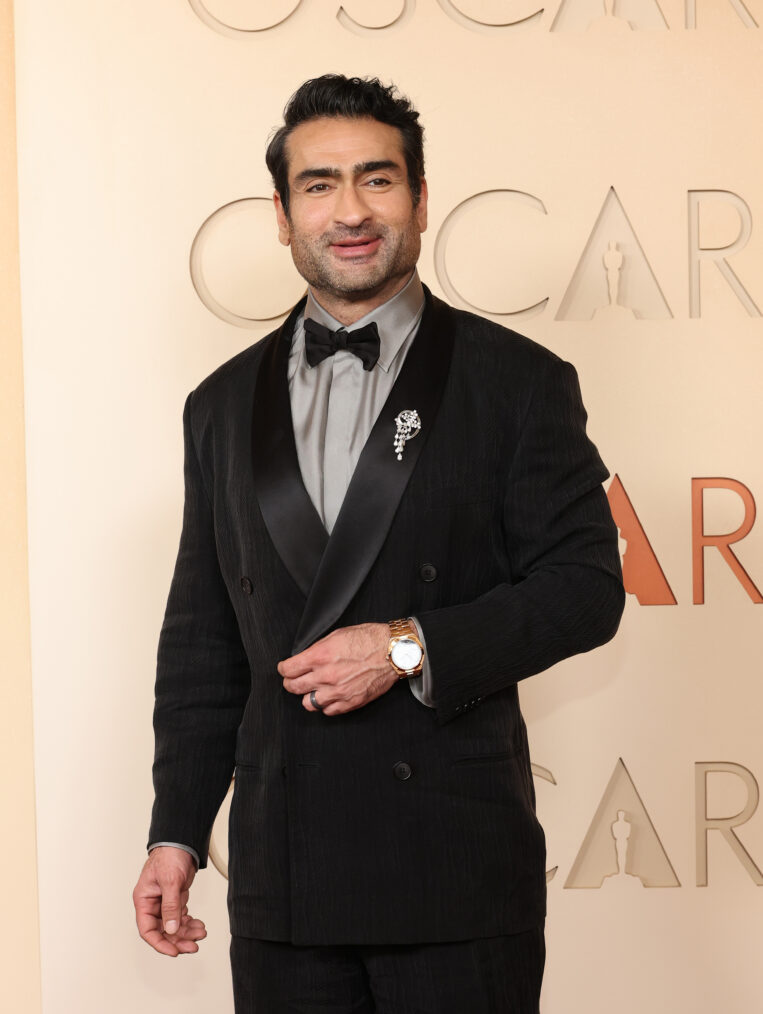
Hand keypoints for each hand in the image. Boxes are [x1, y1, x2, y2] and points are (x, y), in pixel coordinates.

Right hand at [133, 846, 206, 956]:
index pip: (147, 930)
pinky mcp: (176, 899)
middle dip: (178, 940)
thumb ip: (170, 905)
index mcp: (144, 900)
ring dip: (187, 932)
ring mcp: (164, 902)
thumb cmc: (169, 855)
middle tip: (192, 946)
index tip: (174, 951)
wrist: (182, 842)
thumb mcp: (170, 881)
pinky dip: (190, 923)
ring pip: (174, 926)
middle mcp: (153, 904)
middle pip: (162, 931)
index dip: (160, 943)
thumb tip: (171, 928)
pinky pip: (181, 917)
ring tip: (200, 933)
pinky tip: (199, 925)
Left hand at [278, 622, 395, 715]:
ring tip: (313, 689)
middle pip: (294, 687)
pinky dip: (326, 705)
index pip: (289, 669)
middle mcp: (326, 676)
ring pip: (308, 703)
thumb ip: (317, 649)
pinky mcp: (350, 702)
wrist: (393, 652)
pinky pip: (328, 711)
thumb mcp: (337, 635)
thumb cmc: (369, 639)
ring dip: (308, 695)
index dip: (284, 669)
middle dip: (291, 682)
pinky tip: (329, 696)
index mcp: (320, 656)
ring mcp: (338, 692)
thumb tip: (304, 659)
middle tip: (293, 679)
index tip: (285, 669)